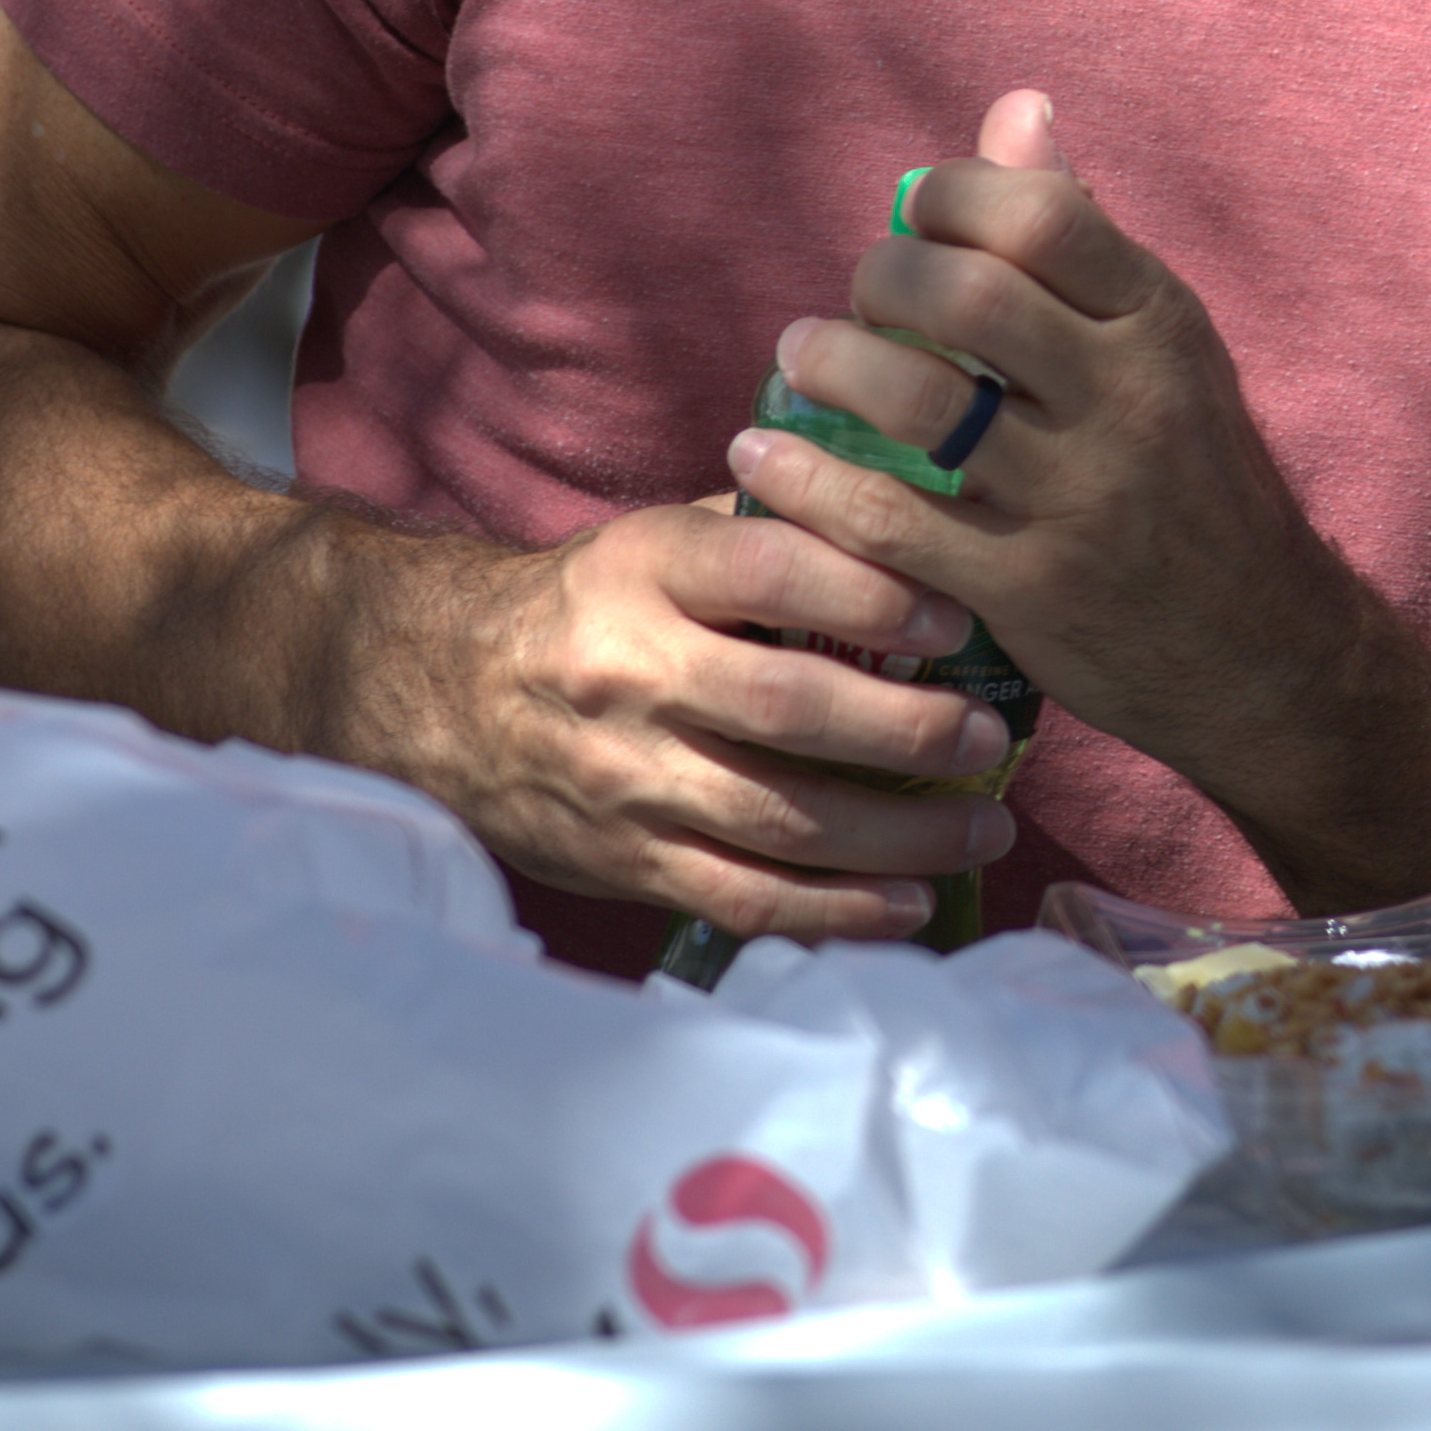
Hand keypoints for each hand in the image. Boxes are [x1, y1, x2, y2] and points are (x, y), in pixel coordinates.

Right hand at [352, 494, 1019, 949]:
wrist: (438, 691)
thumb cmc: (589, 604)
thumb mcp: (654, 539)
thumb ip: (765, 530)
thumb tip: (910, 518)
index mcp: (645, 572)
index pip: (766, 570)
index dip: (868, 592)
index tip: (957, 619)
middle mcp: (632, 675)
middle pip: (787, 711)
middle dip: (908, 732)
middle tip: (992, 739)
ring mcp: (627, 781)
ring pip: (779, 820)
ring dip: (898, 836)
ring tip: (983, 827)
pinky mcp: (626, 863)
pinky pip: (745, 899)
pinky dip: (838, 912)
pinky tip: (913, 904)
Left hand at [742, 93, 1430, 891]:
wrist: (1259, 650)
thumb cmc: (1196, 477)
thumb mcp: (1166, 345)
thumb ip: (1082, 233)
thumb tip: (1015, 108)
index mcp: (1161, 323)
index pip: (1043, 215)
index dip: (950, 197)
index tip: (912, 220)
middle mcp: (1128, 401)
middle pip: (971, 298)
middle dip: (881, 280)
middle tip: (855, 300)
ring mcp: (1077, 500)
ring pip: (921, 406)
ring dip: (832, 368)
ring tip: (799, 359)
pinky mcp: (1027, 590)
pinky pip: (890, 524)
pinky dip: (811, 482)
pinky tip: (766, 459)